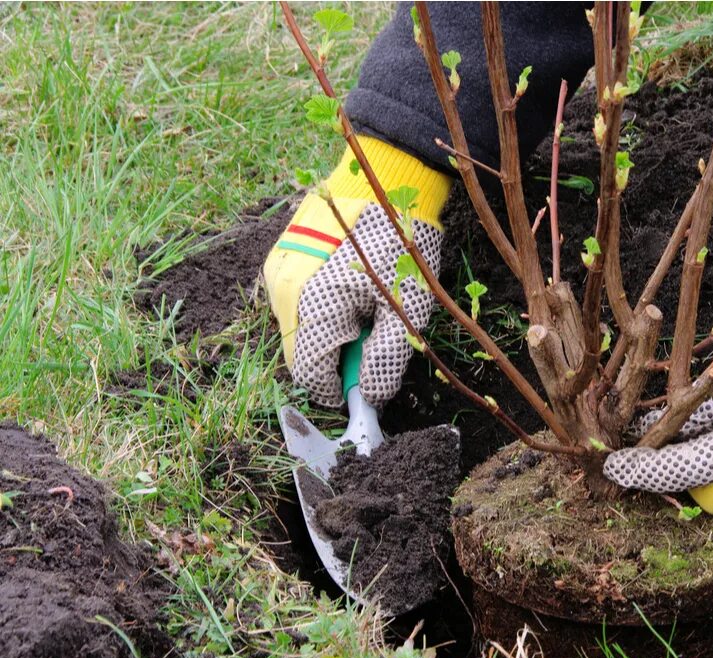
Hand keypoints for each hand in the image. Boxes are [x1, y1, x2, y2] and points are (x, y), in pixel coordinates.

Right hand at [263, 138, 450, 407]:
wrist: (384, 178)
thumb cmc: (399, 243)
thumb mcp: (406, 308)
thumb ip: (385, 358)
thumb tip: (371, 397)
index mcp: (313, 306)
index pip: (310, 374)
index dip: (337, 390)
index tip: (364, 389)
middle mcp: (284, 291)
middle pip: (300, 353)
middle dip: (334, 358)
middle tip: (371, 338)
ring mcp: (278, 271)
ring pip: (297, 327)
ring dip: (327, 331)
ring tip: (363, 305)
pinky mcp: (281, 256)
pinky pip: (294, 299)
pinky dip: (319, 307)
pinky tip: (347, 287)